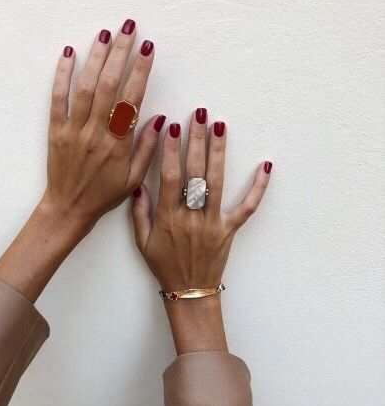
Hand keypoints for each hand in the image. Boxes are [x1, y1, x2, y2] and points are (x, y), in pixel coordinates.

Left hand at [42, 20, 160, 233]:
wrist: (69, 208)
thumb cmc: (104, 195)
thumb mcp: (133, 179)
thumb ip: (146, 148)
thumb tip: (159, 119)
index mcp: (117, 144)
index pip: (131, 100)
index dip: (140, 72)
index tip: (148, 49)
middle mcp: (95, 133)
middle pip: (108, 86)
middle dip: (120, 54)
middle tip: (129, 29)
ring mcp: (74, 130)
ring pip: (85, 88)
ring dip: (95, 58)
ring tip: (106, 34)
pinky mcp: (56, 130)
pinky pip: (58, 99)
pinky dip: (62, 75)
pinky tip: (69, 54)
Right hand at [131, 110, 271, 353]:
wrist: (190, 291)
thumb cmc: (164, 266)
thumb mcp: (142, 242)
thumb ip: (139, 213)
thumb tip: (139, 185)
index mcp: (168, 218)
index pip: (169, 177)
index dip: (171, 151)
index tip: (172, 127)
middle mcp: (192, 217)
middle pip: (195, 173)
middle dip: (196, 140)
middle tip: (199, 114)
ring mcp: (213, 222)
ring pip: (218, 182)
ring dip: (218, 152)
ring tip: (220, 125)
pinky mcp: (230, 229)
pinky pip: (247, 207)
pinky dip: (258, 187)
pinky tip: (265, 165)